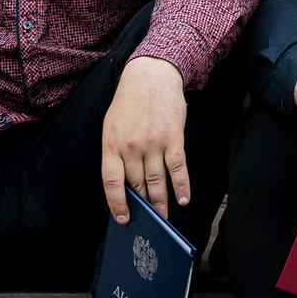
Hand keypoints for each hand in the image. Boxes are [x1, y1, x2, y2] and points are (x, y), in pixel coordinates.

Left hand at [100, 56, 189, 222]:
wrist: (151, 76)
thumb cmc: (129, 102)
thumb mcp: (112, 126)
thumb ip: (116, 154)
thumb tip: (125, 184)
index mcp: (111, 144)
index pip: (112, 182)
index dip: (118, 204)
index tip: (123, 219)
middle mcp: (131, 146)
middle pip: (138, 185)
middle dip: (143, 206)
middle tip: (149, 222)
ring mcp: (153, 143)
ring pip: (158, 181)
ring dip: (162, 202)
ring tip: (165, 217)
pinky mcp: (174, 138)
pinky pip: (178, 168)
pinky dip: (182, 186)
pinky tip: (184, 199)